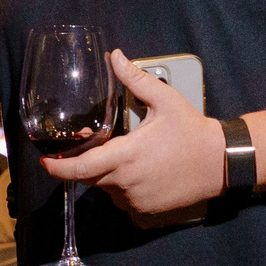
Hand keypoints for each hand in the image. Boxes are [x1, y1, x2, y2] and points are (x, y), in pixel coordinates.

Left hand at [43, 49, 226, 213]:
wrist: (220, 163)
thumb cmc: (192, 131)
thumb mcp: (165, 100)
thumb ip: (135, 79)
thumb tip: (115, 56)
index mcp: (126, 155)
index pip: (81, 168)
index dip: (58, 168)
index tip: (45, 162)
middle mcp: (127, 182)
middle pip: (90, 178)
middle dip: (85, 165)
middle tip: (93, 148)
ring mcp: (136, 198)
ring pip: (106, 189)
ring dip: (105, 176)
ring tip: (125, 157)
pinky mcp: (146, 209)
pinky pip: (122, 200)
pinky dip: (121, 188)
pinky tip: (137, 171)